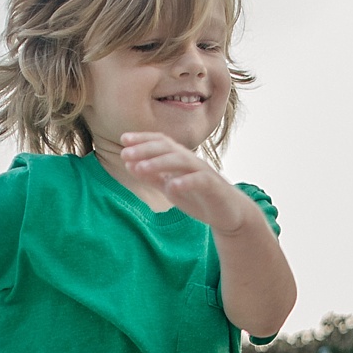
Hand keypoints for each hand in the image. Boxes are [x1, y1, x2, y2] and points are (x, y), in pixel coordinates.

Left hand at [119, 133, 250, 232]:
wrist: (229, 213)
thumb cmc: (198, 197)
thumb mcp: (169, 186)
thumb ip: (152, 176)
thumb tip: (129, 164)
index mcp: (179, 158)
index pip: (160, 142)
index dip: (143, 139)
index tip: (123, 139)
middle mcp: (191, 161)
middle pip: (168, 148)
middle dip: (145, 149)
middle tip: (125, 153)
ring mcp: (203, 172)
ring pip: (181, 161)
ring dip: (159, 163)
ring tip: (140, 168)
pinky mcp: (214, 187)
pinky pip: (199, 181)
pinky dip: (185, 182)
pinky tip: (170, 187)